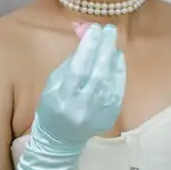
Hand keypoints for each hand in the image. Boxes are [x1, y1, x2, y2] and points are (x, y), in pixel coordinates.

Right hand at [35, 23, 124, 149]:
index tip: (94, 29)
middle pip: (98, 73)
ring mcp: (98, 114)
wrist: (60, 140)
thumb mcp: (54, 83)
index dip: (89, 47)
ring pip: (110, 81)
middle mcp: (82, 107)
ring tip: (112, 42)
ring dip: (113, 58)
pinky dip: (118, 72)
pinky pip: (117, 90)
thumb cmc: (52, 106)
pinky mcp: (109, 117)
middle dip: (104, 48)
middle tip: (109, 30)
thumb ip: (71, 61)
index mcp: (62, 98)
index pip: (79, 68)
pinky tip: (117, 59)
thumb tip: (86, 36)